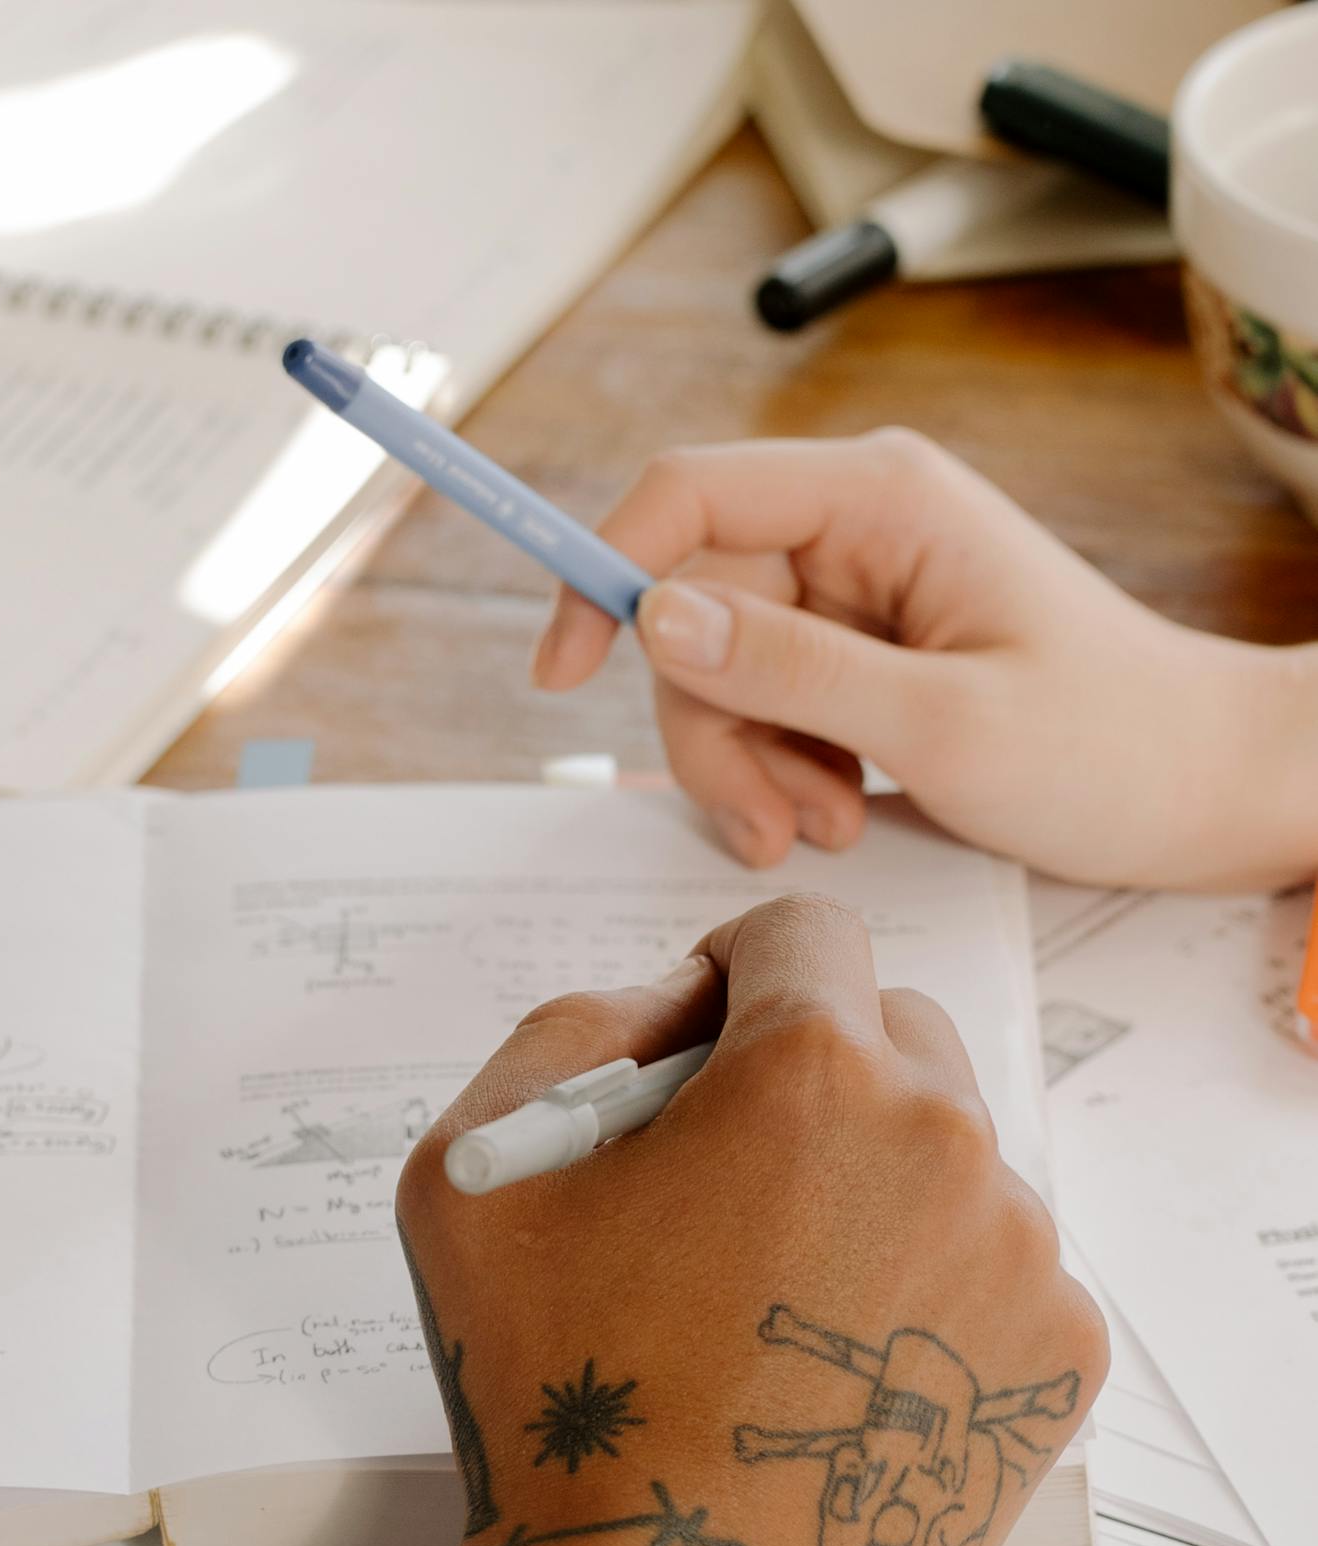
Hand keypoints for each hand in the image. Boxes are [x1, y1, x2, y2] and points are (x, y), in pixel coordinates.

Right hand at [35, 899, 1106, 1545]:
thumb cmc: (545, 1391)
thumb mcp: (472, 1169)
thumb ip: (573, 1030)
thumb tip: (683, 1001)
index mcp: (809, 1069)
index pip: (805, 933)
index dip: (734, 971)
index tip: (699, 1044)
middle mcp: (944, 1137)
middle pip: (892, 1030)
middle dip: (809, 1069)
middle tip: (726, 1181)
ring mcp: (1018, 1251)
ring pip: (951, 1149)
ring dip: (872, 1179)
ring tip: (779, 1292)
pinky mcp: (1058, 1354)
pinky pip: (997, 1260)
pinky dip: (928, 1280)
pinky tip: (843, 1359)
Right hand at [532, 432, 1317, 890]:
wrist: (1205, 793)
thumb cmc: (1113, 747)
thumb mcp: (942, 724)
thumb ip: (792, 669)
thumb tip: (655, 617)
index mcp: (880, 499)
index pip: (688, 497)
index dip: (604, 572)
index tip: (557, 673)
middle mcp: (857, 532)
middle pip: (694, 609)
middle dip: (714, 728)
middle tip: (773, 828)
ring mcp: (860, 599)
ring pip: (722, 673)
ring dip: (753, 767)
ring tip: (834, 830)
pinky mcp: (866, 660)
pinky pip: (770, 709)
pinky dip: (786, 776)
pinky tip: (848, 819)